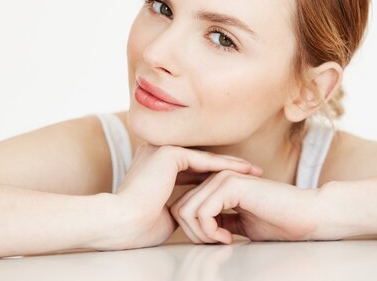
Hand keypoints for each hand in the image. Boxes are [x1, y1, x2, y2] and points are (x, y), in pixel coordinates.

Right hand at [112, 145, 262, 248]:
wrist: (123, 223)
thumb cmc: (140, 226)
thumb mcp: (167, 212)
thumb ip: (182, 204)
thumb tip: (199, 211)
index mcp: (154, 165)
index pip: (193, 169)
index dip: (216, 177)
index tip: (237, 185)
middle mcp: (157, 152)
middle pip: (202, 161)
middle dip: (229, 168)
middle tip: (253, 172)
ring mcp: (162, 149)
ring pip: (206, 159)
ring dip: (232, 165)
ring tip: (254, 171)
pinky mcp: (168, 153)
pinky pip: (204, 160)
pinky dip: (225, 166)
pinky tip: (244, 171)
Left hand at [170, 171, 319, 243]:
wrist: (305, 215)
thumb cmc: (278, 222)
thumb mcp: (239, 225)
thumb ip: (218, 222)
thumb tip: (198, 234)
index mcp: (217, 186)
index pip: (184, 207)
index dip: (193, 231)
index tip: (215, 243)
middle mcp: (217, 178)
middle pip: (179, 208)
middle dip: (193, 234)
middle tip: (217, 244)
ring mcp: (223, 178)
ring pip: (186, 210)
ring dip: (201, 234)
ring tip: (223, 241)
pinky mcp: (231, 184)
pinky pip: (202, 212)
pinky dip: (210, 231)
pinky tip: (229, 237)